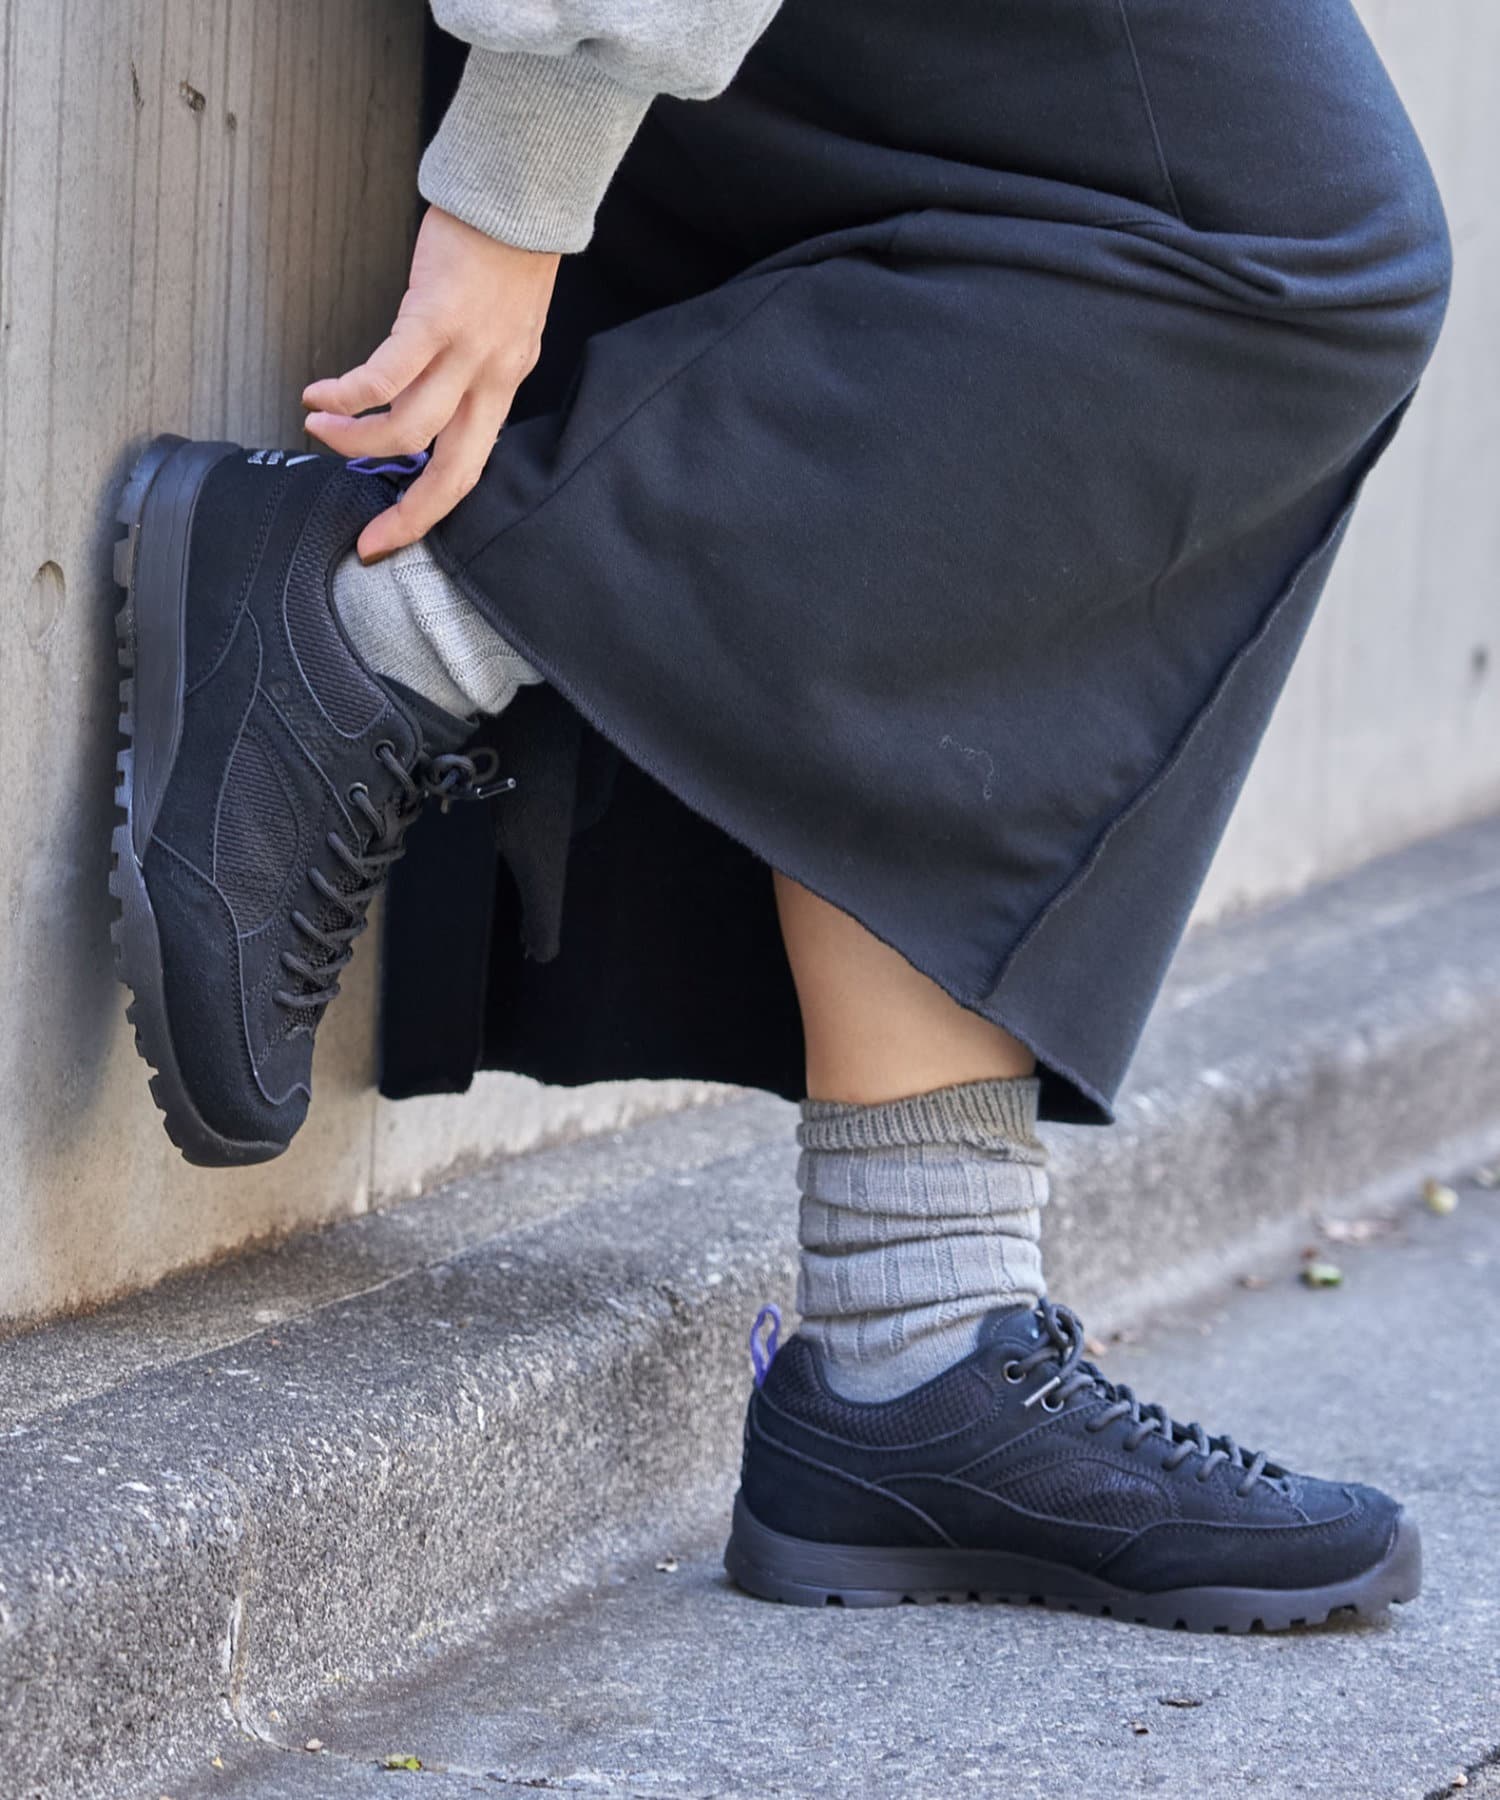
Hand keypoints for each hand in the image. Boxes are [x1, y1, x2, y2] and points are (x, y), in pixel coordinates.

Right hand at [303, 206, 559, 560]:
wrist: (519, 193)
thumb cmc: (505, 251)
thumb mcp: (503, 325)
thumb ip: (473, 368)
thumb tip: (430, 400)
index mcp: (506, 385)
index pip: (471, 467)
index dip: (432, 511)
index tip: (392, 536)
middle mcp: (492, 379)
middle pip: (450, 472)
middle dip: (407, 515)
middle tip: (366, 538)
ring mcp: (466, 352)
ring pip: (409, 428)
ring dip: (356, 439)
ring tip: (320, 427)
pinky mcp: (435, 317)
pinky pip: (386, 375)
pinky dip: (348, 392)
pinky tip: (320, 391)